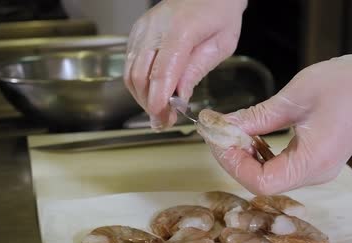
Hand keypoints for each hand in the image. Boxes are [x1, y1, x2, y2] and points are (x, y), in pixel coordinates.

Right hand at [123, 0, 246, 129]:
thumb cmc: (220, 12)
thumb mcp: (222, 44)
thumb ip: (197, 70)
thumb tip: (180, 97)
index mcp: (180, 31)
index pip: (161, 73)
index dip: (158, 101)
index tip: (163, 119)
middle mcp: (155, 28)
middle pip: (139, 76)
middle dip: (149, 104)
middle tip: (164, 121)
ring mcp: (143, 28)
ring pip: (130, 71)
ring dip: (142, 96)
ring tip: (159, 111)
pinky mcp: (138, 31)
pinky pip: (131, 62)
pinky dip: (139, 82)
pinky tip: (153, 92)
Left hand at [204, 39, 351, 194]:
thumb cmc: (342, 85)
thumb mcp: (293, 98)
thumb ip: (255, 118)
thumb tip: (223, 127)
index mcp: (313, 162)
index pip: (261, 183)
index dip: (234, 165)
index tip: (219, 140)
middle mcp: (316, 174)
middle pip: (264, 183)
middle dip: (236, 160)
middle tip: (221, 135)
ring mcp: (317, 171)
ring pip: (270, 178)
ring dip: (247, 159)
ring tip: (236, 133)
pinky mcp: (316, 163)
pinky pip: (281, 169)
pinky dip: (262, 156)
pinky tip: (254, 137)